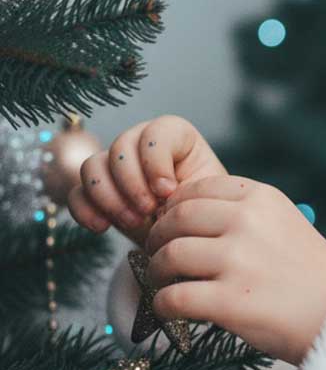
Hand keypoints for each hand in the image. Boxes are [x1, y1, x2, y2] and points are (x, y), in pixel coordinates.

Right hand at [67, 115, 227, 248]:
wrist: (189, 238)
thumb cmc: (203, 212)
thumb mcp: (206, 197)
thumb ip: (189, 188)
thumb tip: (162, 193)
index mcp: (176, 137)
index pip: (156, 132)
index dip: (156, 161)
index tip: (168, 191)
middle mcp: (141, 144)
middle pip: (120, 147)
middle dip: (132, 183)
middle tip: (148, 211)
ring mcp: (115, 166)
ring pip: (92, 166)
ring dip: (110, 198)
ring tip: (133, 222)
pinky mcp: (97, 192)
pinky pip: (76, 193)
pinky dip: (85, 210)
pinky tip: (102, 227)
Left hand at [142, 174, 325, 365]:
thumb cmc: (313, 276)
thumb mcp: (287, 224)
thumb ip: (246, 214)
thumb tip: (185, 215)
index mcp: (263, 198)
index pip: (198, 189)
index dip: (175, 208)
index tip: (172, 225)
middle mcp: (248, 222)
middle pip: (176, 219)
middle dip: (158, 238)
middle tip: (157, 255)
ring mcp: (238, 261)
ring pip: (169, 256)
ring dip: (157, 272)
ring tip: (164, 283)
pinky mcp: (229, 301)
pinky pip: (172, 298)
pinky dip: (163, 306)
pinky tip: (170, 310)